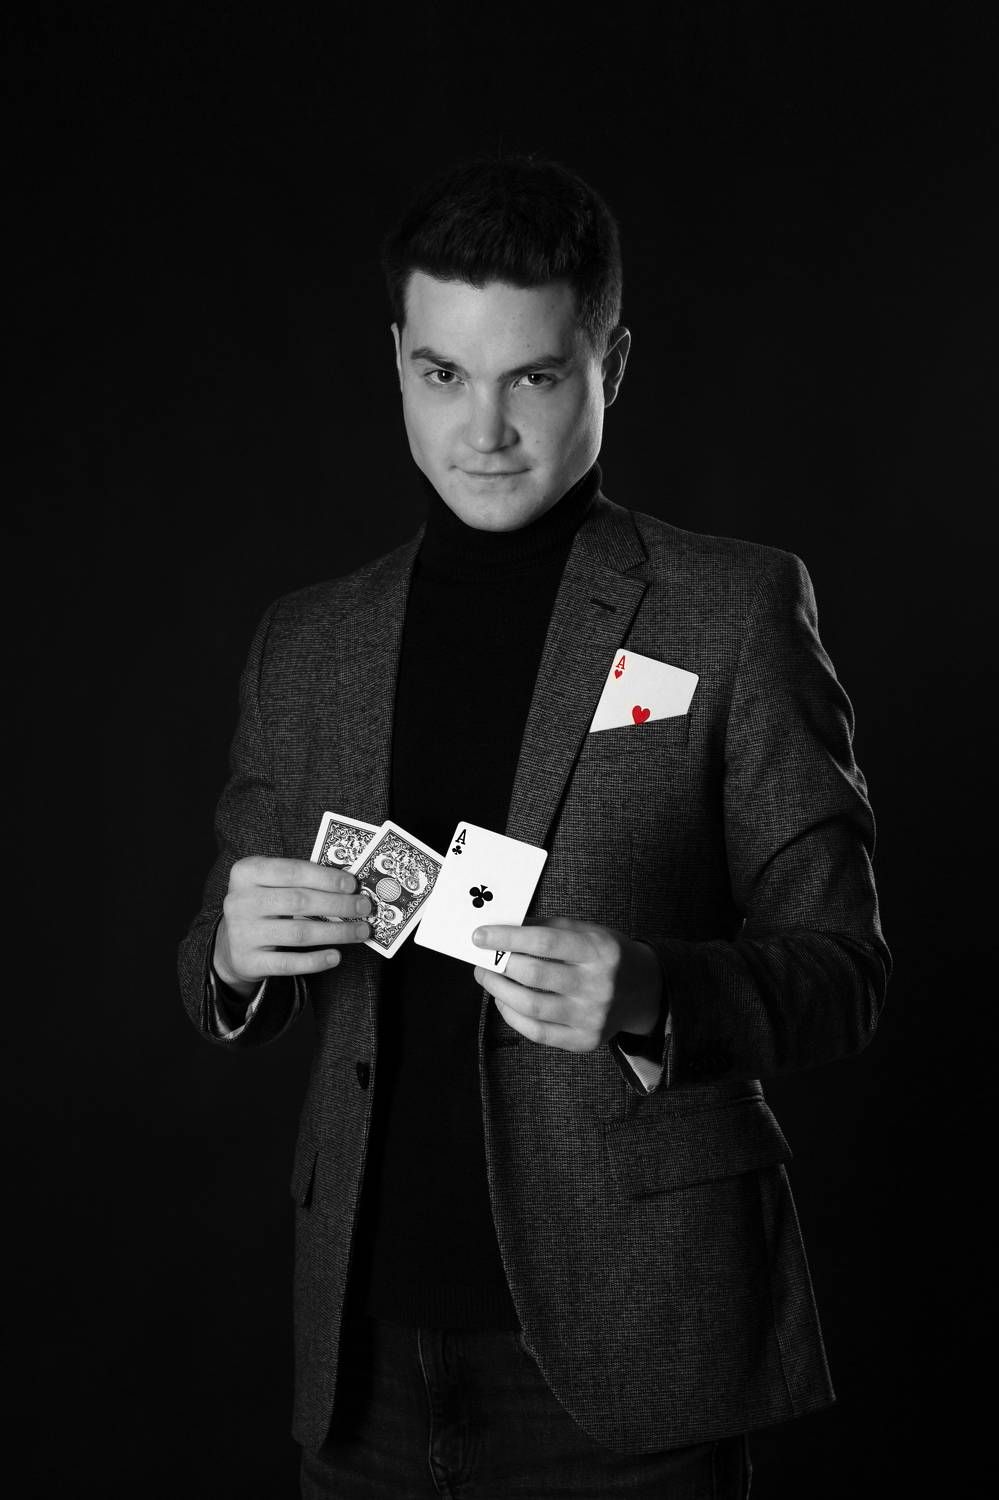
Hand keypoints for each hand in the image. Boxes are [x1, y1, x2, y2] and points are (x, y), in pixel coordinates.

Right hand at [213, 856, 372, 996]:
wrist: (230, 943)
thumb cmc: (262, 906)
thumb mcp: (271, 885)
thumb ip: (301, 881)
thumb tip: (348, 887)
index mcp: (246, 872)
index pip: (291, 871)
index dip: (325, 877)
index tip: (352, 884)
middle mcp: (240, 900)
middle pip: (299, 901)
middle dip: (338, 904)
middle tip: (364, 907)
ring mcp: (242, 932)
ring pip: (299, 933)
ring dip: (336, 932)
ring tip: (360, 931)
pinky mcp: (248, 961)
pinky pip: (288, 963)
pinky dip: (316, 960)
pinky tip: (336, 956)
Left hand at [472, 917, 663, 1052]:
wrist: (644, 990)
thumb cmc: (607, 955)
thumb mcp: (587, 931)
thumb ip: (548, 929)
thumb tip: (503, 928)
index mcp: (600, 951)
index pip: (545, 942)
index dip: (507, 938)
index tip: (480, 936)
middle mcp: (599, 985)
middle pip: (535, 975)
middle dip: (499, 965)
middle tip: (482, 958)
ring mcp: (592, 1017)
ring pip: (531, 1006)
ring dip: (499, 990)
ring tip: (488, 977)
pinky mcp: (585, 1040)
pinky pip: (538, 1032)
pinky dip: (512, 1016)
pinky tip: (504, 1001)